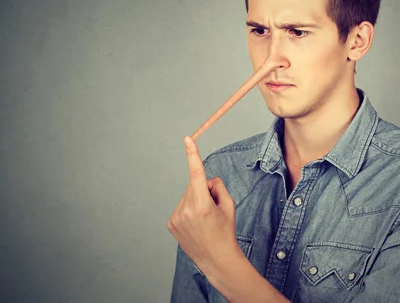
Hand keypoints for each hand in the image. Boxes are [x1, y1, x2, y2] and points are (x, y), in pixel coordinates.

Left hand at [167, 136, 239, 277]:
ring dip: (195, 200)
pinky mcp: (170, 223)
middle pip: (194, 185)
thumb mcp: (229, 205)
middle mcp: (185, 210)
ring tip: (203, 219)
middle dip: (204, 190)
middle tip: (212, 209)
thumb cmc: (225, 232)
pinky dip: (188, 209)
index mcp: (202, 205)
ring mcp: (175, 218)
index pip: (197, 173)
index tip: (187, 139)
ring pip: (187, 195)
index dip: (192, 154)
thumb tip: (205, 179)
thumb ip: (217, 186)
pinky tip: (195, 223)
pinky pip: (181, 206)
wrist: (216, 259)